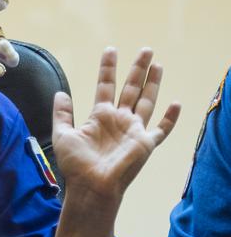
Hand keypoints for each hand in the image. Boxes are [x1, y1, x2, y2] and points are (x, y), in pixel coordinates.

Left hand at [53, 47, 180, 214]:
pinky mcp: (144, 144)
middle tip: (146, 49)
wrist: (89, 187)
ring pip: (147, 101)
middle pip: (131, 88)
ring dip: (153, 83)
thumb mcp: (63, 134)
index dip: (108, 68)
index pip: (105, 86)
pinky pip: (161, 129)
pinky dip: (170, 118)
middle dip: (138, 69)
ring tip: (158, 65)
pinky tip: (176, 103)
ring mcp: (133, 130)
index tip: (111, 50)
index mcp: (100, 116)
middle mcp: (119, 120)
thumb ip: (62, 114)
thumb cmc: (76, 165)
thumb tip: (60, 92)